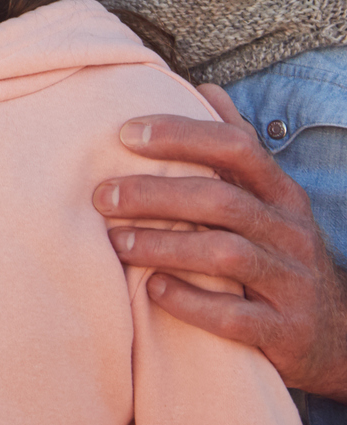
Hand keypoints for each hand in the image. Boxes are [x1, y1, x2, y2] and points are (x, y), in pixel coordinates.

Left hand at [97, 82, 346, 399]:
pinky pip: (235, 317)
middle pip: (222, 200)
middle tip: (101, 195)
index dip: (182, 135)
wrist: (339, 337)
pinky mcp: (285, 332)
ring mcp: (292, 284)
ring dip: (163, 245)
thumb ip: (237, 148)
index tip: (125, 134)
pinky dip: (190, 301)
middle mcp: (292, 234)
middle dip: (155, 194)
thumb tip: (206, 88)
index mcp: (283, 195)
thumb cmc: (280, 255)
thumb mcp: (269, 200)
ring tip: (116, 241)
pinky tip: (153, 290)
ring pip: (226, 254)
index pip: (237, 148)